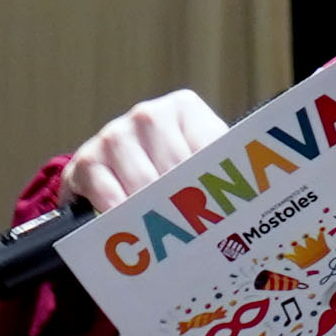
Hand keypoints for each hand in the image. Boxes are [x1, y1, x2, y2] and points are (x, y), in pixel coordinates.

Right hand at [57, 90, 222, 214]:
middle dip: (184, 200)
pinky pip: (109, 194)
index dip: (215, 182)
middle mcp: (148, 115)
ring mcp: (115, 134)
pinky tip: (130, 224)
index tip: (223, 207)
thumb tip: (247, 195)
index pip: (208, 146)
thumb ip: (217, 169)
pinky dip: (121, 213)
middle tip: (194, 227)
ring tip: (162, 227)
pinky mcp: (87, 159)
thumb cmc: (166, 167)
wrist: (113, 167)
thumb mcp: (197, 160)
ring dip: (152, 210)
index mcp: (183, 108)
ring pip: (143, 183)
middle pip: (175, 167)